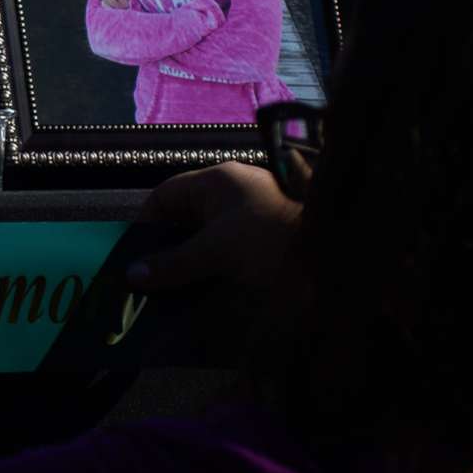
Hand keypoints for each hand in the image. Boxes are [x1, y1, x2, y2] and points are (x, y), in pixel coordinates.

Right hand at [128, 161, 299, 294]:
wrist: (341, 254)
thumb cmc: (270, 239)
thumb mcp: (216, 251)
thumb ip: (172, 264)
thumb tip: (131, 276)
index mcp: (217, 182)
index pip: (166, 195)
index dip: (146, 224)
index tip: (136, 257)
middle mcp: (233, 194)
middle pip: (185, 219)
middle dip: (167, 249)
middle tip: (151, 280)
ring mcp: (252, 216)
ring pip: (205, 238)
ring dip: (190, 263)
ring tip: (174, 291)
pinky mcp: (266, 239)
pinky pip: (227, 252)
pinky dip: (213, 269)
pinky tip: (204, 290)